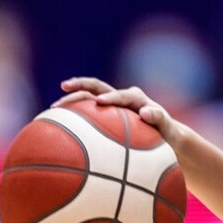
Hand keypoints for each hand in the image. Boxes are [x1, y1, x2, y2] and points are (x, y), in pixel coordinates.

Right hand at [52, 77, 180, 143]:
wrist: (165, 137)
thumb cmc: (167, 135)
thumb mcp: (169, 129)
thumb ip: (159, 118)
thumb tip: (146, 112)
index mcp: (136, 98)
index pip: (121, 95)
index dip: (111, 97)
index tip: (100, 101)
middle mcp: (122, 97)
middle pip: (97, 86)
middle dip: (80, 85)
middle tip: (63, 86)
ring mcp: (112, 105)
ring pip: (88, 97)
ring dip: (72, 98)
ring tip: (53, 108)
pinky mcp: (105, 114)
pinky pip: (87, 112)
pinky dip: (74, 115)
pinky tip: (59, 125)